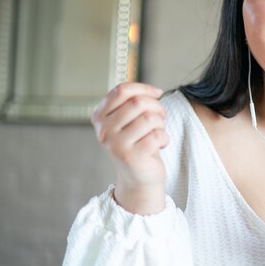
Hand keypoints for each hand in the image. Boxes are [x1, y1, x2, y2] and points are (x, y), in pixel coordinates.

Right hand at [91, 82, 168, 213]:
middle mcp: (103, 130)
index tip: (157, 93)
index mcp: (100, 117)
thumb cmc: (137, 143)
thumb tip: (153, 91)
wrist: (138, 177)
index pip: (121, 91)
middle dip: (157, 107)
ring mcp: (115, 144)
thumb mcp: (129, 121)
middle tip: (161, 117)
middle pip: (138, 102)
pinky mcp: (130, 157)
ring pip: (149, 118)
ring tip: (159, 131)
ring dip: (161, 123)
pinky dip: (165, 138)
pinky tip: (161, 144)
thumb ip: (133, 103)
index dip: (144, 88)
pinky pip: (157, 135)